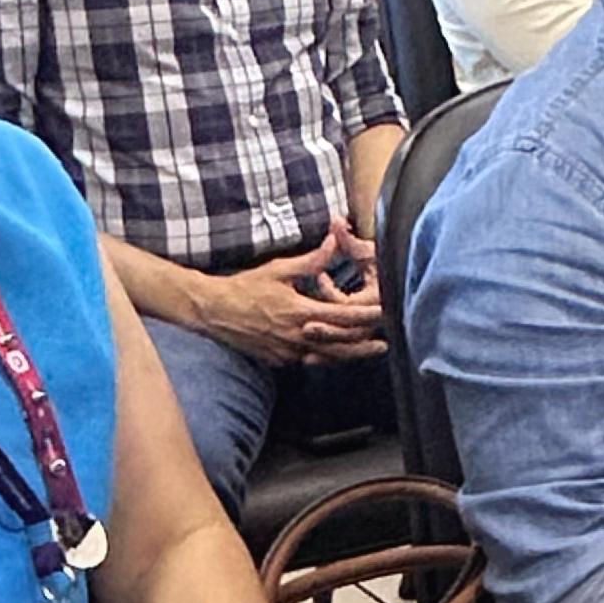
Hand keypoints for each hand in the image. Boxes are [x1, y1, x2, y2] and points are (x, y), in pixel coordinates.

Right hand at [193, 220, 387, 365]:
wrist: (213, 312)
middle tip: (390, 334)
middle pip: (343, 343)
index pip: (345, 316)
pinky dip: (329, 357)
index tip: (386, 311)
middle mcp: (298, 337)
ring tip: (374, 349)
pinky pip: (310, 361)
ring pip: (330, 357)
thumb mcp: (279, 270)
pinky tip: (341, 353)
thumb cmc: (244, 288)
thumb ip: (311, 261)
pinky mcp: (280, 360)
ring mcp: (289, 352)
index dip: (369, 315)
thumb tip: (334, 241)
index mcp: (301, 312)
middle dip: (368, 338)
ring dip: (354, 353)